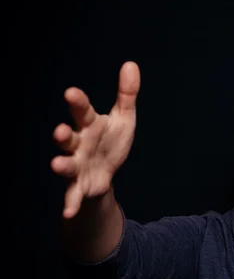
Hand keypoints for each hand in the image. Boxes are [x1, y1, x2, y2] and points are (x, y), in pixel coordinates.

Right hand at [50, 61, 140, 218]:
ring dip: (61, 165)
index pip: (82, 111)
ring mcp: (77, 165)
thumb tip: (131, 64)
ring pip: (66, 165)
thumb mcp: (123, 118)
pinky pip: (73, 195)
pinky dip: (70, 204)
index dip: (77, 103)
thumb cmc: (111, 141)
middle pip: (68, 138)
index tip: (71, 92)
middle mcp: (78, 144)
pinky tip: (67, 214)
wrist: (106, 172)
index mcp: (89, 125)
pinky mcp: (79, 186)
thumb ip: (126, 94)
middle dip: (63, 135)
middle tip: (60, 131)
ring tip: (57, 165)